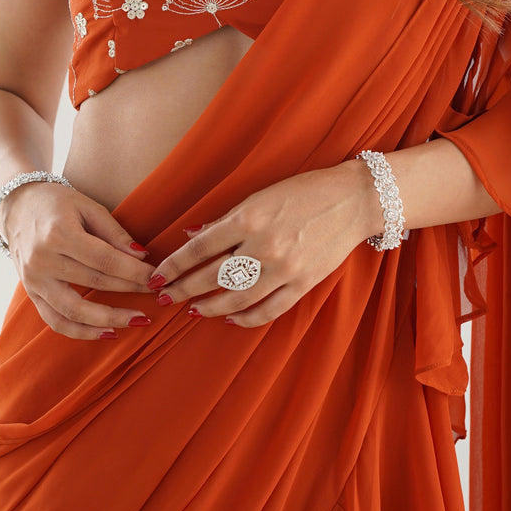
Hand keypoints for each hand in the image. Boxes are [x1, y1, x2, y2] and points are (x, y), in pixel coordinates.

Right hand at [0, 181, 157, 340]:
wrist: (16, 206)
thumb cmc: (57, 203)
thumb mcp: (87, 206)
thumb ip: (115, 233)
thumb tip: (142, 257)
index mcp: (58, 234)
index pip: (105, 259)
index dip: (134, 271)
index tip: (157, 277)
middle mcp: (42, 260)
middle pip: (94, 283)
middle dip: (130, 291)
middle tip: (158, 295)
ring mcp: (34, 281)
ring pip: (74, 311)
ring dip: (109, 320)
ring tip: (138, 321)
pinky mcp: (31, 293)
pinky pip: (56, 321)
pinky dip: (82, 332)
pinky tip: (107, 333)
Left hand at [151, 162, 378, 327]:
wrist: (353, 199)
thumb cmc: (302, 192)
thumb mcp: (259, 197)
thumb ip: (225, 220)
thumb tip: (191, 236)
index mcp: (248, 218)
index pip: (199, 248)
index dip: (174, 265)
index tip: (157, 276)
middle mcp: (264, 246)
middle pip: (212, 276)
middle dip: (184, 289)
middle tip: (165, 297)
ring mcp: (285, 268)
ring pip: (237, 298)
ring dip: (210, 307)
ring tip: (193, 310)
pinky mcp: (304, 283)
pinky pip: (269, 310)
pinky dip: (246, 318)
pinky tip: (230, 317)